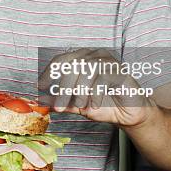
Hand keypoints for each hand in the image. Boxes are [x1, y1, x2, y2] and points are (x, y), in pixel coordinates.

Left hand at [39, 48, 155, 127]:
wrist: (129, 114)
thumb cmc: (104, 105)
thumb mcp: (77, 105)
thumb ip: (61, 101)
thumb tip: (41, 101)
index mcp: (82, 59)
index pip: (61, 60)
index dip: (49, 72)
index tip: (40, 87)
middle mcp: (93, 56)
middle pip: (71, 65)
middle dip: (63, 88)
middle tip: (60, 107)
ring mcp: (107, 61)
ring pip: (86, 70)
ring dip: (80, 92)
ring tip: (81, 107)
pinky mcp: (119, 70)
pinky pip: (102, 77)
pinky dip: (95, 93)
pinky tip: (94, 105)